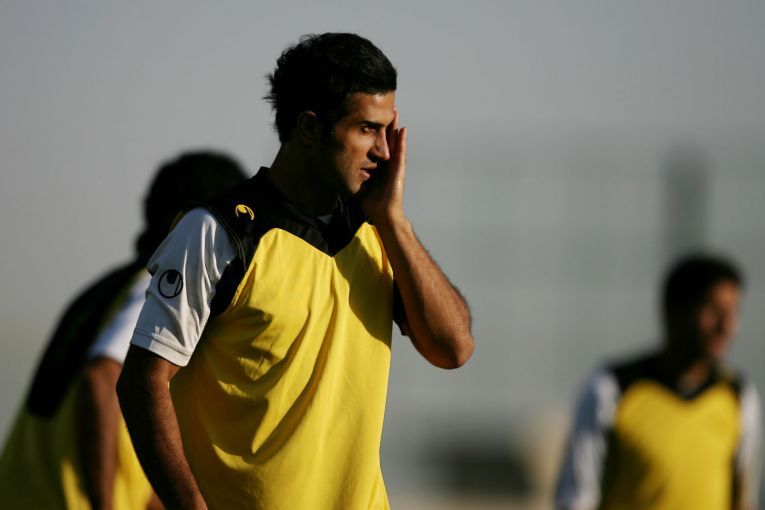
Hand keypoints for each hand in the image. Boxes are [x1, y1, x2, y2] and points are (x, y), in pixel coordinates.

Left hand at [360, 110, 406, 227]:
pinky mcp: (400, 170)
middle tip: (385, 106)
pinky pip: (401, 152)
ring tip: (394, 111)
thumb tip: (332, 169)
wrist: (383, 214)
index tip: (370, 116)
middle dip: (386, 123)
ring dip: (395, 126)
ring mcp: (395, 165)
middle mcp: (388, 162)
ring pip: (396, 141)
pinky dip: (402, 141)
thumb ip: (350, 175)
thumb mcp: (358, 183)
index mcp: (379, 164)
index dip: (375, 130)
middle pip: (388, 138)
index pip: (377, 143)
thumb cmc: (371, 203)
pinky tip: (402, 130)